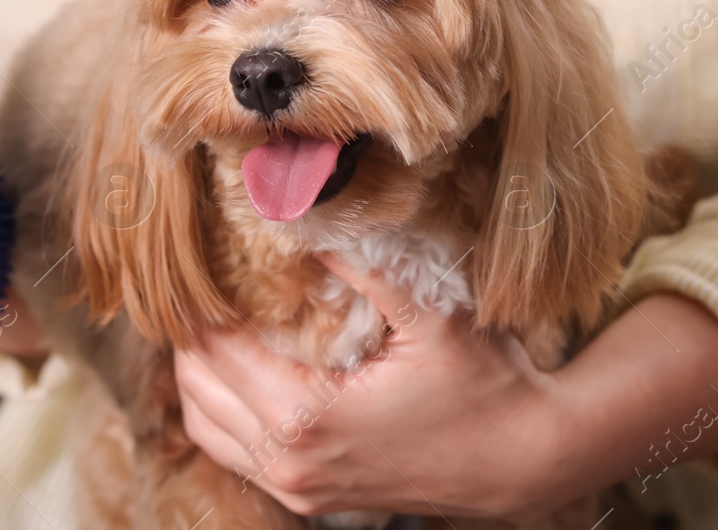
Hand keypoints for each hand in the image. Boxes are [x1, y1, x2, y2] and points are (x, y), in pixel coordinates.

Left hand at [175, 255, 717, 520]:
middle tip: (200, 284)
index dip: (203, 306)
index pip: (219, 354)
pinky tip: (238, 374)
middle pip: (199, 392)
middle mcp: (291, 461)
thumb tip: (305, 218)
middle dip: (194, 337)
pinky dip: (221, 414)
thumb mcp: (430, 315)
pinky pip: (235, 455)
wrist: (523, 462)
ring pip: (208, 429)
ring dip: (201, 377)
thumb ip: (364, 266)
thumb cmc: (486, 388)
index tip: (198, 263)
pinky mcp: (311, 498)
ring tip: (211, 322)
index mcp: (308, 415)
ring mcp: (299, 488)